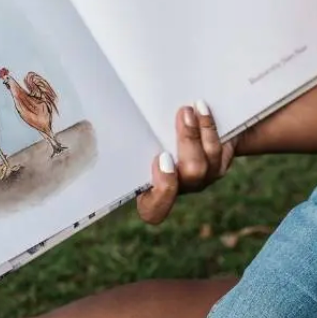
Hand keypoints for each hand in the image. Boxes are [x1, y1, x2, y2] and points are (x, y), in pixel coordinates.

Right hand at [136, 101, 236, 224]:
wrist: (191, 123)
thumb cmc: (151, 128)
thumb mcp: (138, 131)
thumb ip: (128, 131)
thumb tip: (98, 109)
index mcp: (149, 189)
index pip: (154, 210)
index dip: (162, 192)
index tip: (162, 158)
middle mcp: (177, 189)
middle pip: (187, 180)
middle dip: (187, 143)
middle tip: (182, 113)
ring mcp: (199, 180)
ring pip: (203, 165)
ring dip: (197, 131)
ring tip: (189, 107)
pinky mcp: (218, 166)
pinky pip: (216, 151)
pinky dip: (209, 126)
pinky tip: (202, 108)